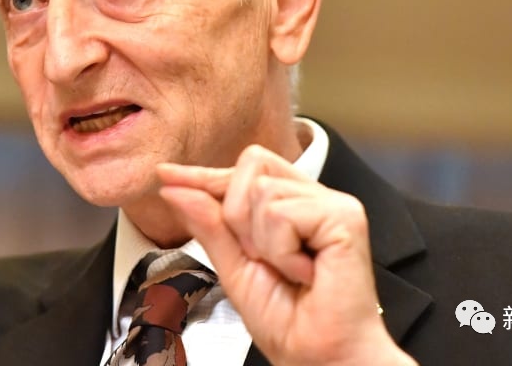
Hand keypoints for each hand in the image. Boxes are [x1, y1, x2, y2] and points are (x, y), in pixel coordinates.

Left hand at [157, 146, 415, 365]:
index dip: (204, 174)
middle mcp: (312, 196)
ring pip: (262, 190)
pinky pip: (281, 213)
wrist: (322, 359)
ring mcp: (331, 203)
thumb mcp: (233, 269)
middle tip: (262, 259)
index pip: (241, 170)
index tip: (166, 175)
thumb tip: (174, 189)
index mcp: (289, 204)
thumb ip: (208, 224)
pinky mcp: (345, 215)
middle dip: (237, 215)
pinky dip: (280, 250)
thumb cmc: (289, 322)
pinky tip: (304, 272)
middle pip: (250, 165)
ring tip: (288, 270)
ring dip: (261, 242)